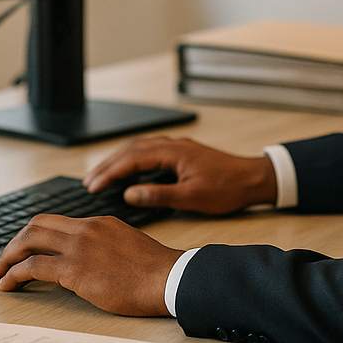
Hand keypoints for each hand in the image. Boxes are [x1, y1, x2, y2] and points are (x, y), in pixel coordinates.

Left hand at [0, 214, 180, 315]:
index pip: (56, 221)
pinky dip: (15, 274)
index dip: (34, 234)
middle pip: (36, 225)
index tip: (25, 248)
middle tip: (5, 259)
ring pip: (29, 241)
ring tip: (0, 273)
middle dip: (15, 242)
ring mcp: (79, 247)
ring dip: (9, 257)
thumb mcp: (127, 246)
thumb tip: (90, 260)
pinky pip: (33, 267)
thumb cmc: (154, 271)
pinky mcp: (75, 270)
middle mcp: (85, 229)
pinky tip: (10, 285)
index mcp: (98, 223)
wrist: (168, 278)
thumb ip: (105, 246)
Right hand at [83, 135, 277, 214]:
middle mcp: (172, 144)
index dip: (109, 173)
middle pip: (130, 149)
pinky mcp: (181, 152)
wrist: (253, 179)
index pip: (132, 159)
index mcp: (173, 152)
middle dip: (107, 164)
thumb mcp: (192, 197)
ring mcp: (176, 146)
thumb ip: (158, 195)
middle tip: (88, 182)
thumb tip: (130, 193)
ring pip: (138, 147)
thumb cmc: (227, 188)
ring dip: (118, 160)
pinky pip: (148, 150)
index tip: (93, 186)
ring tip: (101, 176)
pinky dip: (132, 158)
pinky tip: (128, 169)